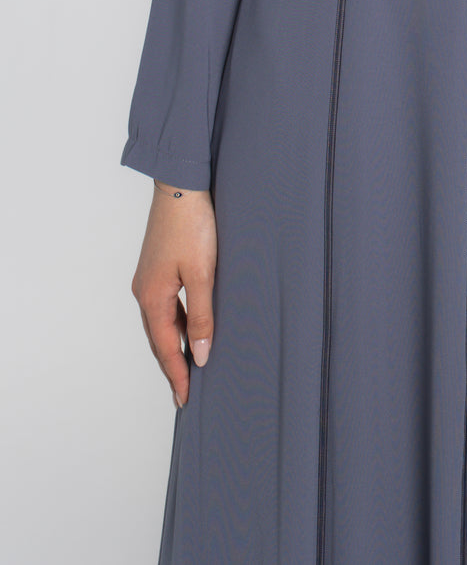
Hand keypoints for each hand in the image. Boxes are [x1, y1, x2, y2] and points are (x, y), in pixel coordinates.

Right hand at [131, 184, 217, 409]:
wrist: (181, 186)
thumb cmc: (192, 226)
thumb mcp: (202, 274)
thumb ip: (201, 315)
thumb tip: (201, 354)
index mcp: (152, 298)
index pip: (166, 348)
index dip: (177, 375)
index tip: (185, 400)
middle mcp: (144, 292)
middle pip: (159, 340)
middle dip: (172, 366)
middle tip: (185, 393)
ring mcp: (148, 279)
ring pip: (162, 323)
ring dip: (174, 345)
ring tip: (190, 365)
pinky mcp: (157, 267)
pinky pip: (165, 306)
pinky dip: (177, 323)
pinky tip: (191, 326)